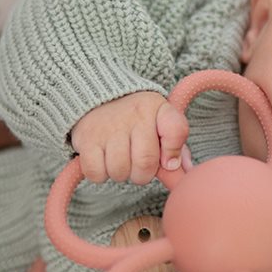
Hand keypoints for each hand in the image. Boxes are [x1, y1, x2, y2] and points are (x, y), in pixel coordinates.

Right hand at [71, 91, 188, 183]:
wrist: (97, 97)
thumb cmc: (136, 119)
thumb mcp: (160, 123)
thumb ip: (176, 146)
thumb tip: (185, 171)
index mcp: (158, 108)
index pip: (176, 130)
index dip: (173, 152)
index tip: (168, 162)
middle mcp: (134, 115)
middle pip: (145, 163)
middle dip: (143, 174)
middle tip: (138, 164)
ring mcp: (108, 126)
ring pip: (120, 172)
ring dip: (121, 174)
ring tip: (120, 158)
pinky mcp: (86, 139)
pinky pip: (97, 173)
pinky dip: (100, 174)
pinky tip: (103, 160)